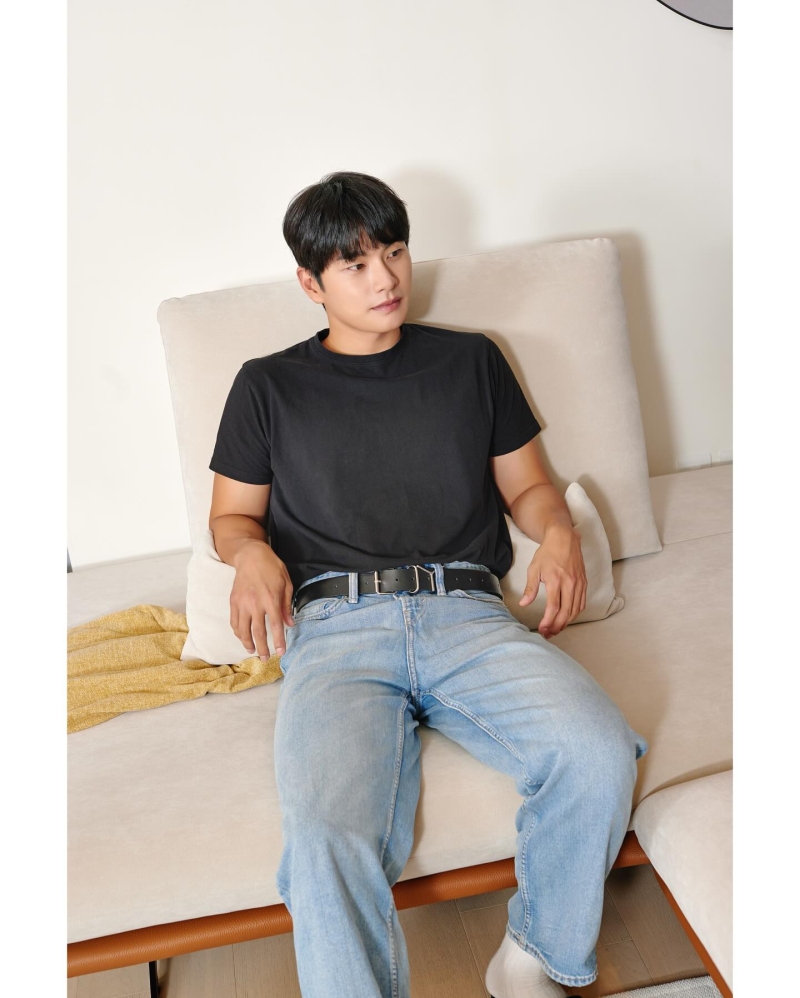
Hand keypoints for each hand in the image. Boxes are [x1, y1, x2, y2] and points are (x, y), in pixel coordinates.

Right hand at [229, 540, 294, 657]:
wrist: (250, 556)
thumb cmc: (271, 568)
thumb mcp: (286, 583)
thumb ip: (287, 605)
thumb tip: (290, 624)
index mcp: (271, 599)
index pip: (276, 626)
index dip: (278, 641)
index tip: (281, 652)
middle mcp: (255, 604)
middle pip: (258, 632)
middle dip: (262, 648)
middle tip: (266, 658)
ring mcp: (242, 603)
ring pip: (243, 630)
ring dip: (247, 643)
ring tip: (252, 651)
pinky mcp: (233, 602)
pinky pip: (234, 622)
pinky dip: (237, 632)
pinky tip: (242, 637)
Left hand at [519, 526, 586, 638]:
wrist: (564, 539)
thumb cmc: (547, 553)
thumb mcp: (534, 569)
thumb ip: (530, 588)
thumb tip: (524, 604)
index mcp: (556, 581)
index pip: (554, 607)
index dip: (548, 621)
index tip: (542, 629)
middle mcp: (570, 584)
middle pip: (566, 612)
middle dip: (557, 626)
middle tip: (548, 634)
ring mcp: (579, 584)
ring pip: (575, 610)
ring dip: (566, 622)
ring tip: (556, 629)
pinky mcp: (584, 583)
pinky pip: (582, 603)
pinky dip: (576, 614)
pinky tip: (568, 618)